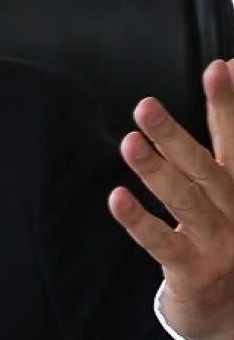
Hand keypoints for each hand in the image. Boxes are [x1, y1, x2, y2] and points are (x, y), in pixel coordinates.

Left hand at [109, 60, 233, 339]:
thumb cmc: (228, 238)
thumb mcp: (231, 188)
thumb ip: (227, 138)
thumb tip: (230, 65)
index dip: (228, 105)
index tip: (220, 67)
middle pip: (209, 168)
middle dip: (177, 135)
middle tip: (146, 106)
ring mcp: (221, 244)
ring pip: (186, 203)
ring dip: (156, 172)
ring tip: (129, 142)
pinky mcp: (196, 273)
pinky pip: (162, 245)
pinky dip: (139, 221)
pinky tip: (116, 199)